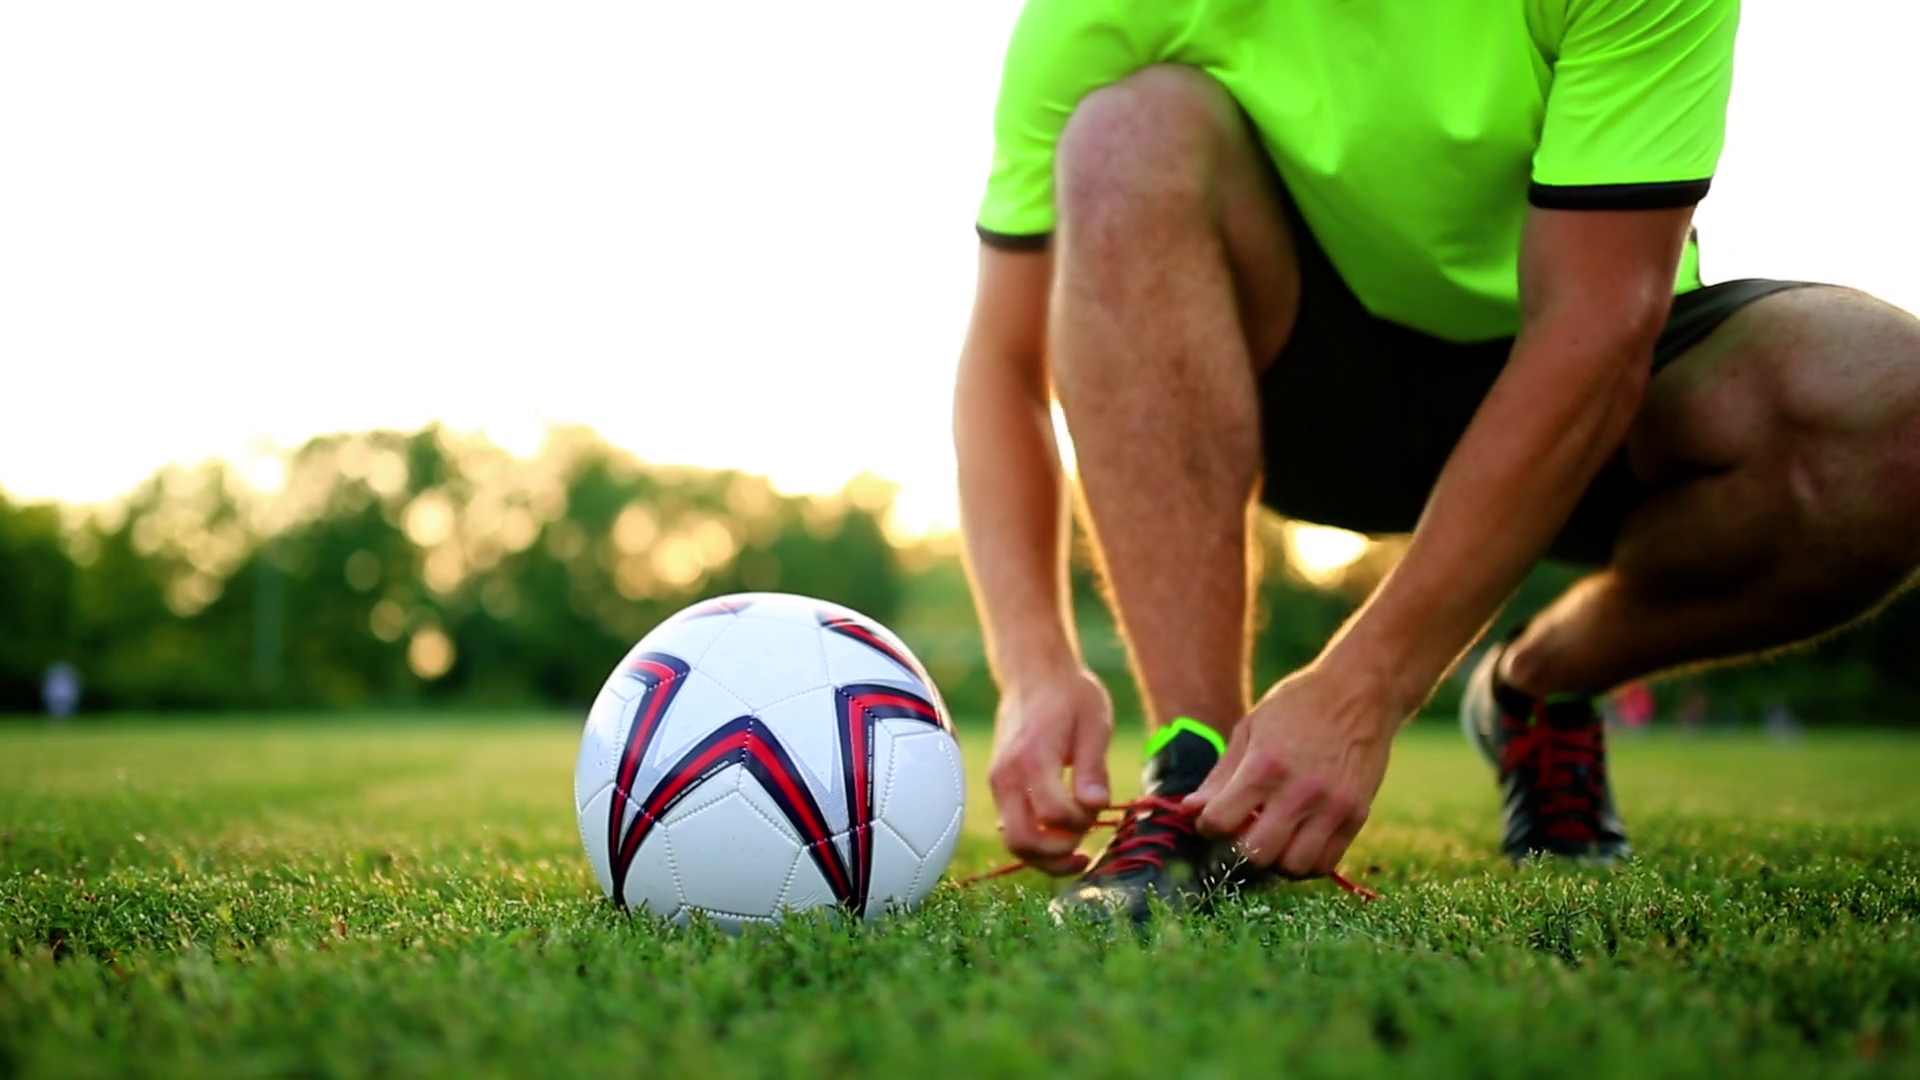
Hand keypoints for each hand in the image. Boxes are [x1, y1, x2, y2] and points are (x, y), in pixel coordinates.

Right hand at [987, 666, 1113, 874]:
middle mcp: (1007, 776)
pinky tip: (1062, 835)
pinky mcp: (1000, 789)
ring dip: (1047, 856)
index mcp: (1033, 758)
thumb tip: (1097, 806)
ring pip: (1015, 844)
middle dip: (1059, 855)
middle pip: (1023, 842)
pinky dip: (1038, 843)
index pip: (1054, 815)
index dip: (1083, 821)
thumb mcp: (1094, 724)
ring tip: (1078, 849)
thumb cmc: (1071, 696)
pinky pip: (1014, 829)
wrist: (1035, 675)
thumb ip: (1094, 768)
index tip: (1099, 805)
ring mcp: (999, 784)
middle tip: (1087, 846)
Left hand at [1182, 665, 1396, 877]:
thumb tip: (1189, 811)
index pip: (1220, 822)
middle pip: (1256, 854)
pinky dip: (1306, 861)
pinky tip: (1297, 840)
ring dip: (1275, 861)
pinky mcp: (1356, 815)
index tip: (1212, 820)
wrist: (1358, 691)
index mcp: (1265, 766)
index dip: (1207, 826)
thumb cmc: (1297, 705)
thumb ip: (1221, 776)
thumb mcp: (1249, 729)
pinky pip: (1326, 862)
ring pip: (1293, 866)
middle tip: (1240, 835)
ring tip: (1271, 839)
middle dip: (1239, 851)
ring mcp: (1332, 806)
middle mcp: (1299, 791)